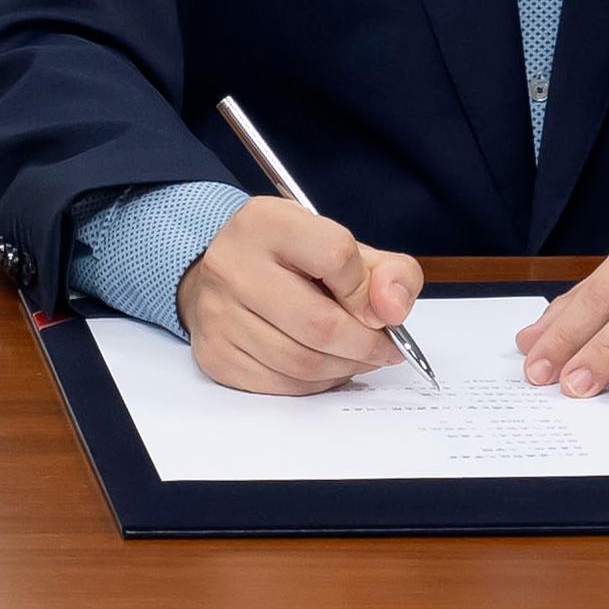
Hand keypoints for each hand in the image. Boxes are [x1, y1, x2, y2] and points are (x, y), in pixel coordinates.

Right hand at [174, 194, 423, 393]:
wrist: (227, 278)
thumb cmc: (291, 262)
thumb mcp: (344, 247)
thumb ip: (390, 272)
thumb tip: (393, 311)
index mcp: (267, 223)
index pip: (335, 255)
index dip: (367, 289)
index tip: (375, 305)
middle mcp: (232, 265)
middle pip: (320, 323)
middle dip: (365, 344)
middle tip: (382, 348)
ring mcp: (218, 313)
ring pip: (302, 362)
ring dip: (344, 368)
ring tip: (356, 358)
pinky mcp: (215, 354)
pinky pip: (280, 384)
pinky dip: (315, 383)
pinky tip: (325, 367)